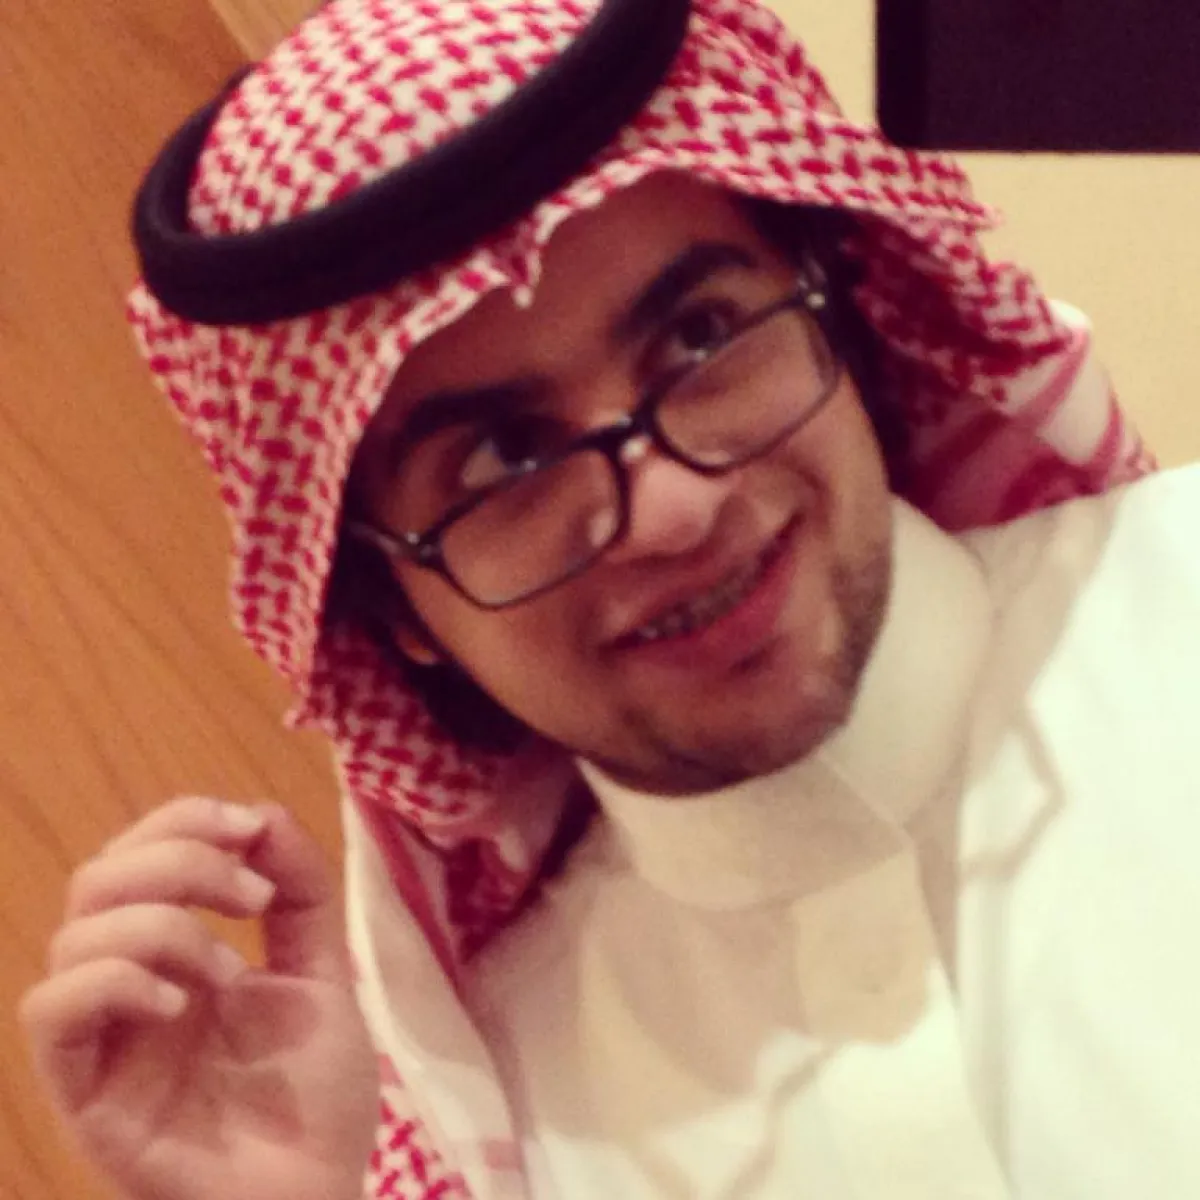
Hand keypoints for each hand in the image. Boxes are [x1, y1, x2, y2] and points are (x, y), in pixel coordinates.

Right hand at [20, 797, 377, 1199]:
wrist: (315, 1193)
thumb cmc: (313, 1098)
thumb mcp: (322, 974)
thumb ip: (302, 894)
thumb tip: (263, 815)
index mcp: (179, 952)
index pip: (140, 853)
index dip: (182, 820)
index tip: (249, 829)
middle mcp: (130, 986)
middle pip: (99, 878)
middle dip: (178, 860)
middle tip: (251, 898)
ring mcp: (104, 1039)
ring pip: (75, 935)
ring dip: (160, 926)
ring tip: (227, 970)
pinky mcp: (84, 1093)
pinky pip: (53, 1013)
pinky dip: (113, 982)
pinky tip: (179, 1005)